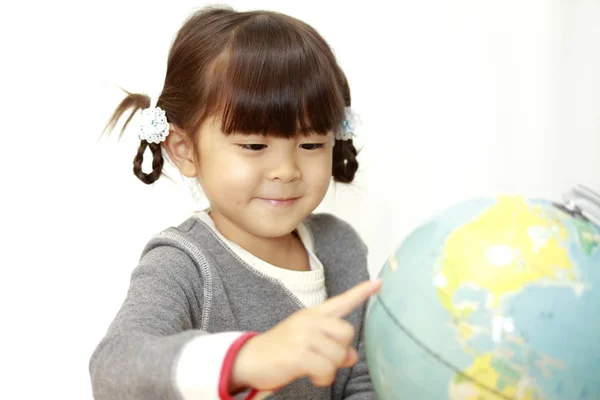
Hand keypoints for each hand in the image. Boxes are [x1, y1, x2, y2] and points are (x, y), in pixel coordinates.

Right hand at [229, 279, 381, 391]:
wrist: (249, 359)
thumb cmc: (281, 351)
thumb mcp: (307, 343)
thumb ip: (332, 345)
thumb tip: (352, 356)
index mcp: (312, 314)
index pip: (341, 302)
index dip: (361, 293)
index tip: (380, 283)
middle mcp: (309, 321)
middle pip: (347, 333)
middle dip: (341, 351)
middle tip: (324, 358)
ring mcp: (303, 336)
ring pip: (339, 354)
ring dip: (331, 368)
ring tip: (314, 368)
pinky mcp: (298, 354)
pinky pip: (327, 368)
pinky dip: (324, 377)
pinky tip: (312, 375)